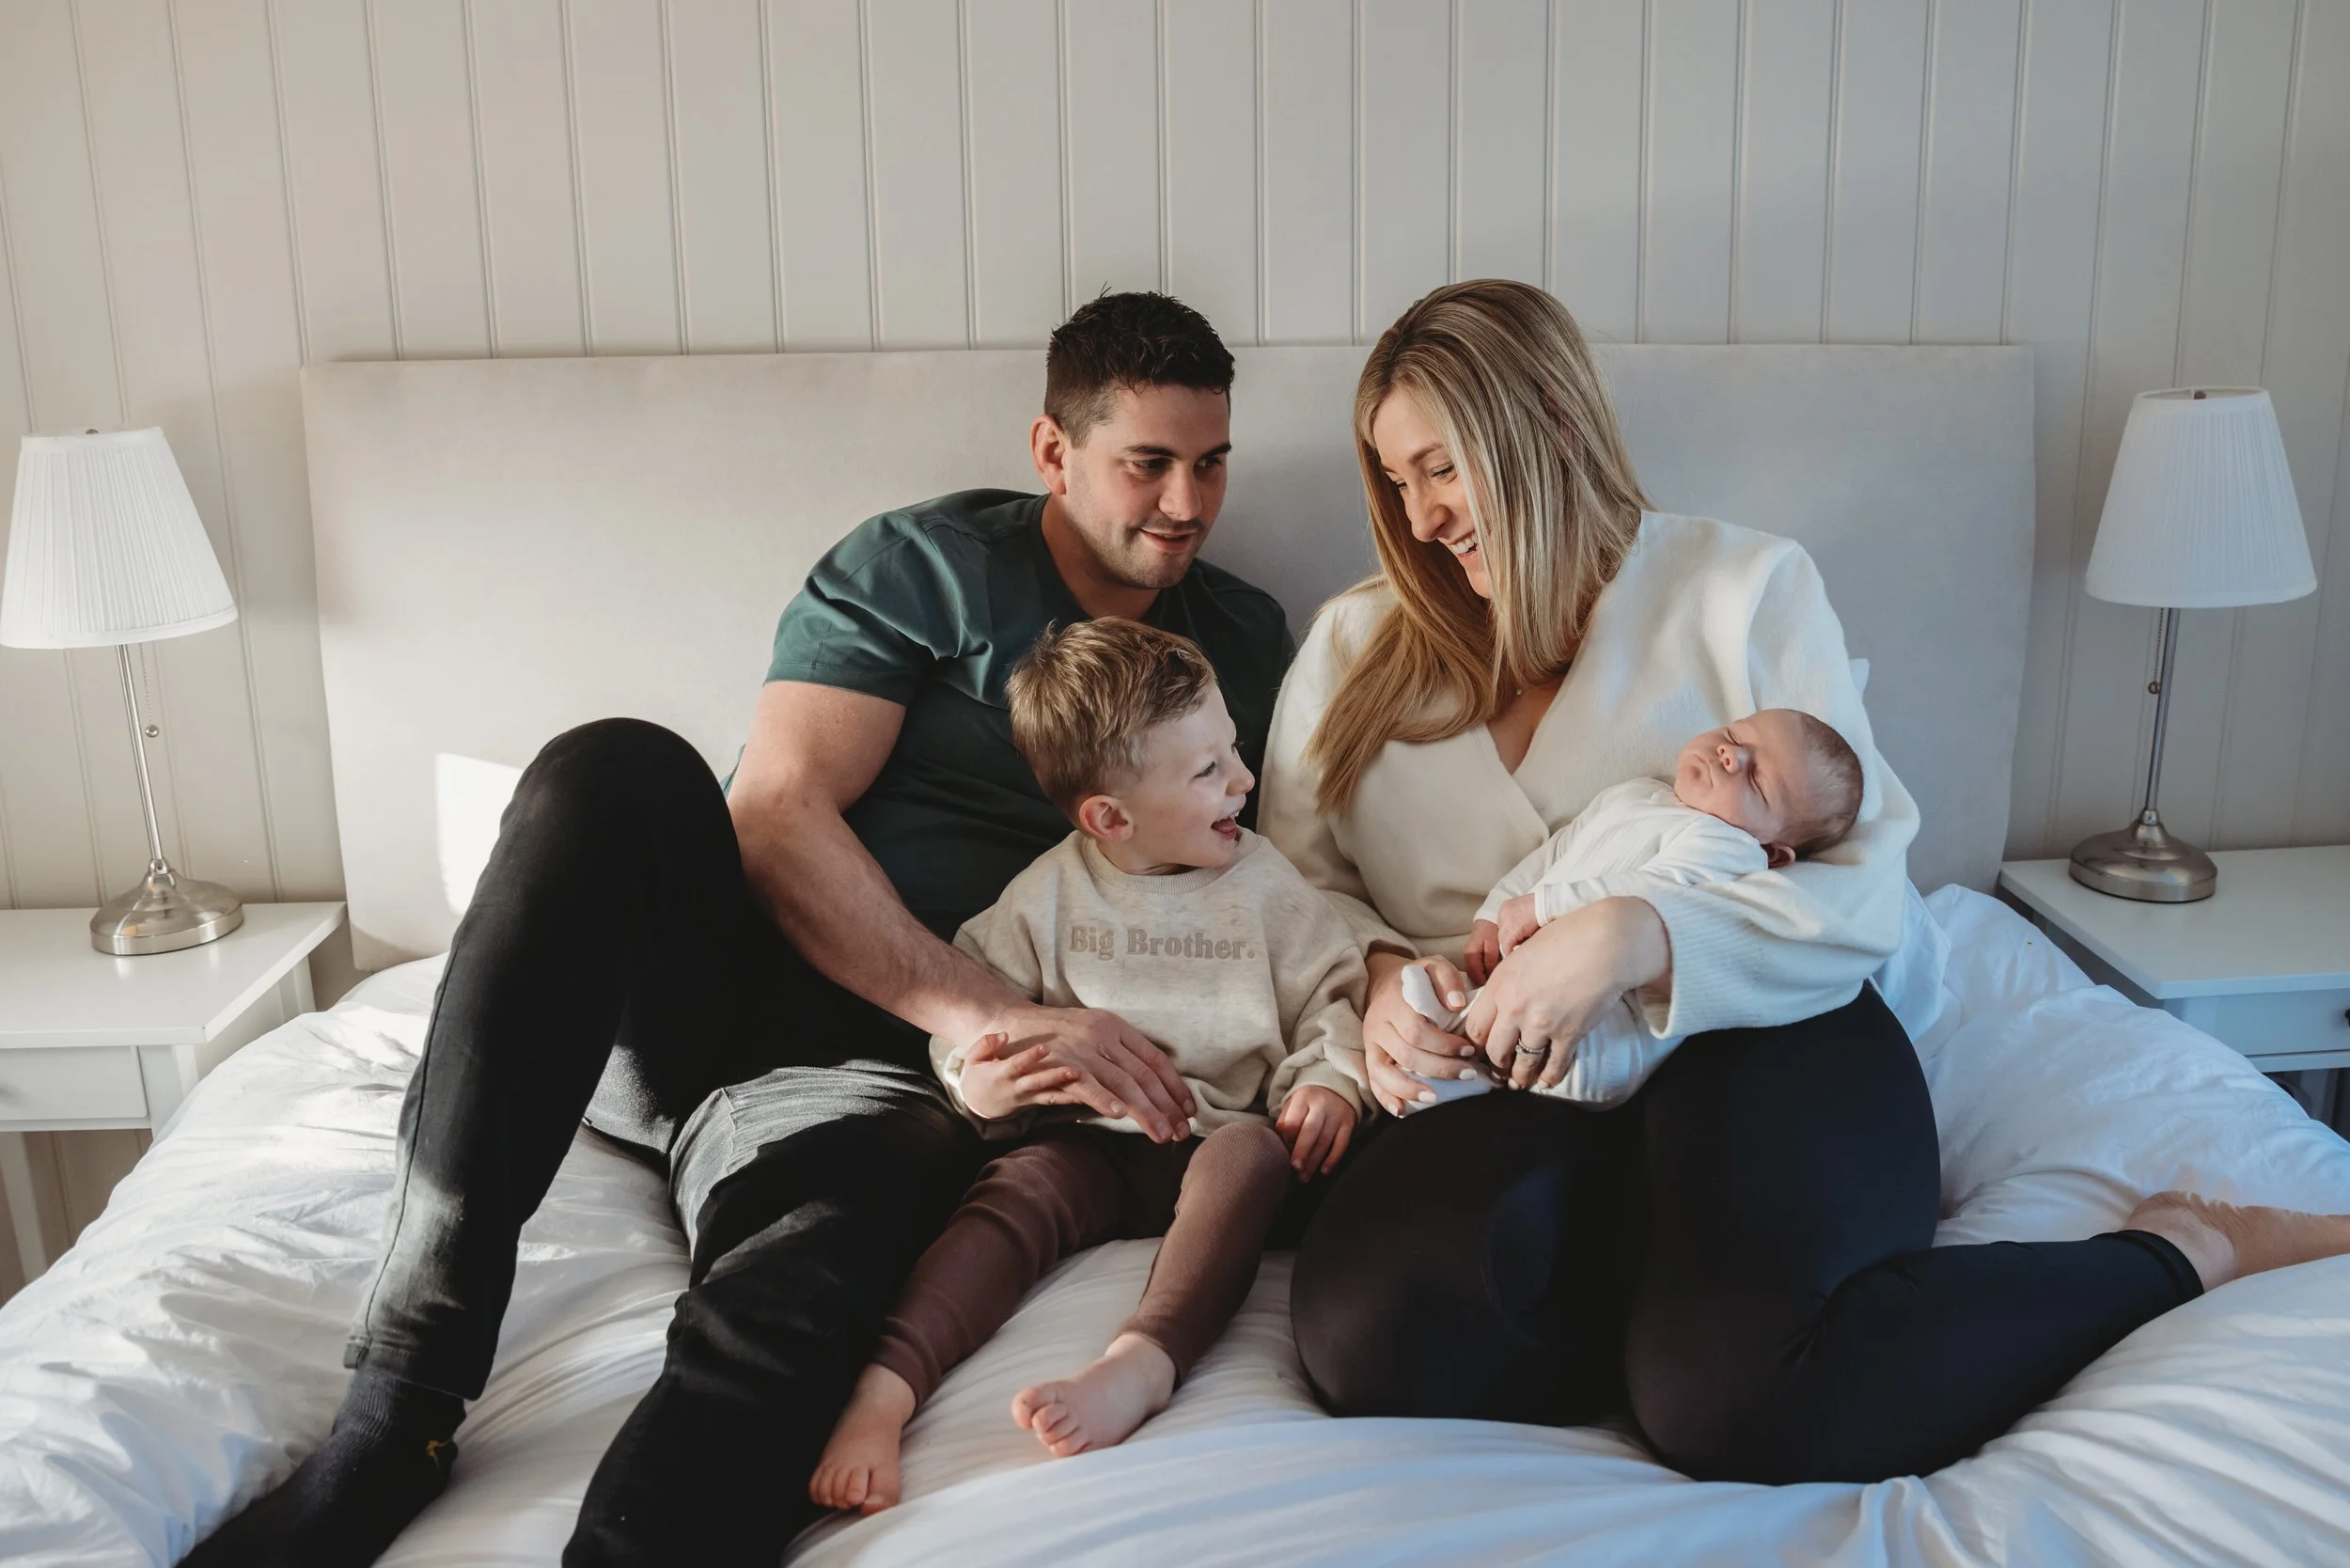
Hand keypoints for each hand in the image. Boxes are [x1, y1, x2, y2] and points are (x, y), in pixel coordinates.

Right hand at [956, 1030, 1082, 1115]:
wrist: (979, 1103)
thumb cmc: (978, 1074)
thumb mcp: (973, 1059)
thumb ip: (985, 1045)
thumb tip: (1003, 1035)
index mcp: (1000, 1074)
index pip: (1017, 1065)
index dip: (1030, 1057)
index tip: (1045, 1047)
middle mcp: (1016, 1087)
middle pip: (1038, 1082)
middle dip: (1055, 1076)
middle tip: (1074, 1070)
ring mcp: (1027, 1097)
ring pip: (1049, 1095)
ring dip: (1068, 1091)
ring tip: (1086, 1085)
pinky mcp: (1035, 1102)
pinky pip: (1053, 1101)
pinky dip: (1069, 1099)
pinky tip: (1086, 1096)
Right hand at [961, 1001, 1196, 1140]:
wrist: (1007, 1021)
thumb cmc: (1053, 1035)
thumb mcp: (1092, 1034)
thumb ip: (1118, 1055)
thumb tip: (1151, 1086)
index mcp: (1115, 1027)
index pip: (1155, 1060)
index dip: (1176, 1087)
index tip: (1189, 1110)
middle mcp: (1102, 1035)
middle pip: (1144, 1076)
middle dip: (1166, 1107)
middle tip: (1181, 1133)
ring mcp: (1081, 1048)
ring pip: (1122, 1082)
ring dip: (1145, 1111)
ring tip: (1161, 1134)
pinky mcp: (1058, 1061)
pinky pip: (1085, 1082)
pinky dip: (1102, 1097)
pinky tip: (1119, 1114)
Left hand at [1273, 1085, 1358, 1179]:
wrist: (1337, 1088)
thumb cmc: (1309, 1102)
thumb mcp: (1294, 1103)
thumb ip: (1286, 1122)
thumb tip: (1283, 1146)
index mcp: (1303, 1098)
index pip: (1293, 1121)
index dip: (1287, 1139)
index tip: (1283, 1151)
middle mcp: (1321, 1105)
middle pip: (1310, 1130)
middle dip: (1302, 1151)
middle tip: (1295, 1168)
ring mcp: (1337, 1114)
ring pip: (1325, 1141)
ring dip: (1314, 1162)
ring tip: (1304, 1177)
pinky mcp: (1349, 1124)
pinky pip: (1341, 1144)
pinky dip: (1333, 1159)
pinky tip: (1324, 1171)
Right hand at [1360, 954, 1484, 1116]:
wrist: (1385, 982)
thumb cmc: (1416, 979)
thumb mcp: (1433, 965)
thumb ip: (1447, 978)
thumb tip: (1457, 1004)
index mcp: (1393, 1002)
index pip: (1417, 1030)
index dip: (1444, 1044)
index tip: (1469, 1050)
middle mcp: (1378, 1024)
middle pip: (1406, 1054)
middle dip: (1438, 1068)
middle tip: (1466, 1074)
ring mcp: (1370, 1043)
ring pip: (1384, 1072)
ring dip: (1410, 1088)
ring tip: (1436, 1098)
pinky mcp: (1369, 1057)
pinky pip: (1373, 1081)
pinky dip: (1386, 1098)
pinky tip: (1402, 1110)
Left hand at [1464, 897, 1669, 1091]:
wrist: (1607, 944)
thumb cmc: (1567, 937)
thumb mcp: (1523, 952)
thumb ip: (1508, 978)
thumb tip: (1502, 996)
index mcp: (1500, 984)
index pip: (1475, 1027)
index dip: (1475, 1043)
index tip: (1480, 1049)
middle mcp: (1515, 1008)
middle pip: (1494, 1050)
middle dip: (1495, 1064)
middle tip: (1499, 1069)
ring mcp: (1542, 1025)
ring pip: (1522, 1064)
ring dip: (1520, 1077)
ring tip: (1519, 1082)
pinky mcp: (1569, 1035)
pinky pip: (1554, 1066)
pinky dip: (1549, 1077)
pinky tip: (1546, 1082)